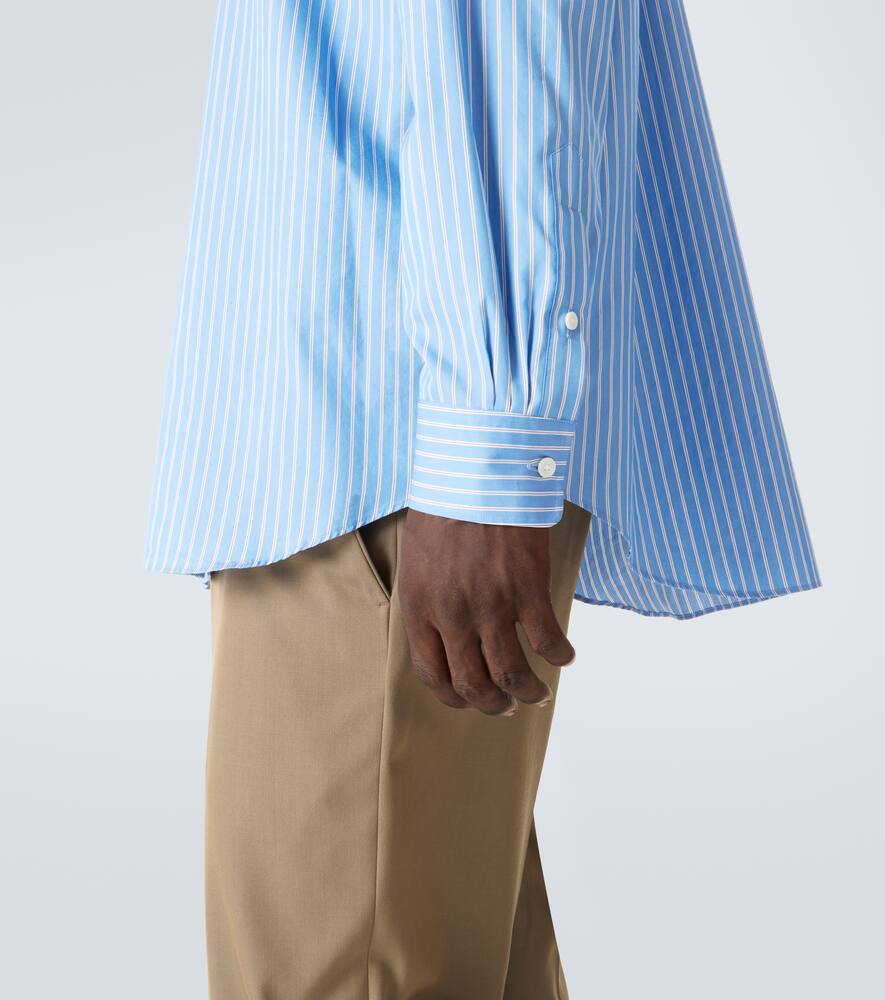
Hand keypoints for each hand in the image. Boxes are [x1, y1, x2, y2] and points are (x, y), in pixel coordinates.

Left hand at [398, 509, 574, 715]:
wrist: (476, 474)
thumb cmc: (445, 510)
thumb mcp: (419, 561)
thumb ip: (429, 600)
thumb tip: (445, 633)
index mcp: (420, 609)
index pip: (432, 675)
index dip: (453, 697)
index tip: (468, 698)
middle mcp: (453, 616)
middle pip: (473, 685)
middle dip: (491, 705)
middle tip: (506, 707)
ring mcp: (491, 606)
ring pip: (511, 674)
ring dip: (527, 692)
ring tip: (538, 694)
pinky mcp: (527, 590)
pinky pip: (548, 641)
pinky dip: (560, 656)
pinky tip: (565, 656)